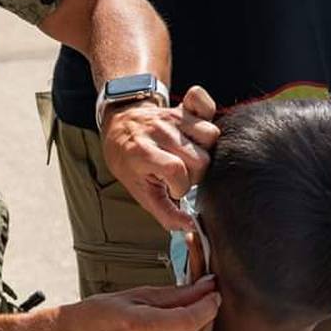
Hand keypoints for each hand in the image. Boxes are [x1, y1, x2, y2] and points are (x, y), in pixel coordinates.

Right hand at [58, 277, 219, 330]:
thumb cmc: (101, 311)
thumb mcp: (135, 294)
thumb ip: (174, 293)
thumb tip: (206, 286)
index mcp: (137, 324)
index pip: (188, 320)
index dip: (208, 306)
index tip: (213, 294)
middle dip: (208, 320)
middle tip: (205, 305)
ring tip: (192, 321)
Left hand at [100, 85, 219, 230]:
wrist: (120, 126)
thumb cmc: (130, 162)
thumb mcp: (139, 191)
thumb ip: (164, 213)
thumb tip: (190, 227)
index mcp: (142, 152)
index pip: (176, 170)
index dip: (180, 187)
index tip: (172, 190)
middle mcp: (159, 131)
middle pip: (200, 158)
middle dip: (194, 174)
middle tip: (179, 176)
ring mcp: (172, 117)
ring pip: (210, 135)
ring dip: (204, 151)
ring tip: (188, 158)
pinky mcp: (182, 108)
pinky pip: (204, 103)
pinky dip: (207, 112)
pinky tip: (196, 132)